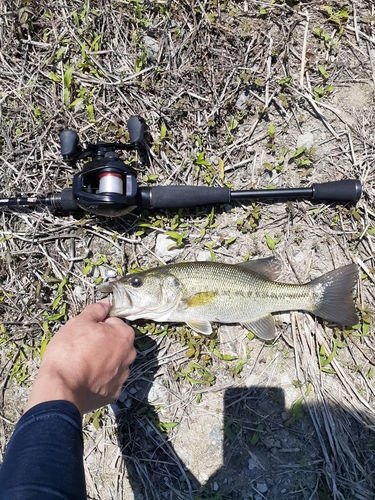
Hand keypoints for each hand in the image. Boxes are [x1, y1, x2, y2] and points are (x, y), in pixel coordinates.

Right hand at [24, 300, 135, 415]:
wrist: (62, 388)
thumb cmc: (70, 353)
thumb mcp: (79, 323)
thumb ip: (96, 310)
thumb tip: (106, 303)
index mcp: (124, 335)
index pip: (113, 322)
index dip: (98, 325)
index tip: (85, 332)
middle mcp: (129, 355)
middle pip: (115, 343)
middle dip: (102, 343)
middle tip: (82, 347)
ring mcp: (122, 376)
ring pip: (112, 362)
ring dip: (101, 361)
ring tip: (81, 364)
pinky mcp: (113, 393)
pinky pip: (107, 381)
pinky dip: (99, 379)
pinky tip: (84, 378)